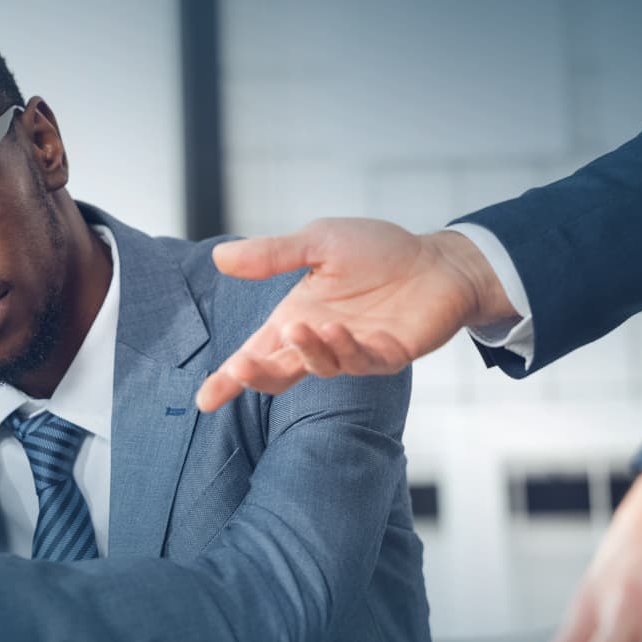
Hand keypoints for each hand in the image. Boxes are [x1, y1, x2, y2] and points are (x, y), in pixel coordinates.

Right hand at [195, 219, 515, 411]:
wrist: (437, 259)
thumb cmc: (378, 252)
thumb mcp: (319, 242)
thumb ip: (273, 254)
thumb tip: (220, 257)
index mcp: (297, 316)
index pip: (256, 353)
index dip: (230, 378)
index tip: (204, 399)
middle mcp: (320, 340)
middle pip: (280, 372)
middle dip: (257, 374)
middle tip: (241, 367)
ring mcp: (353, 352)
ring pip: (320, 367)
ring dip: (307, 350)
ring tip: (301, 326)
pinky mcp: (388, 355)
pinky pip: (361, 360)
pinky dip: (345, 347)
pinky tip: (337, 328)